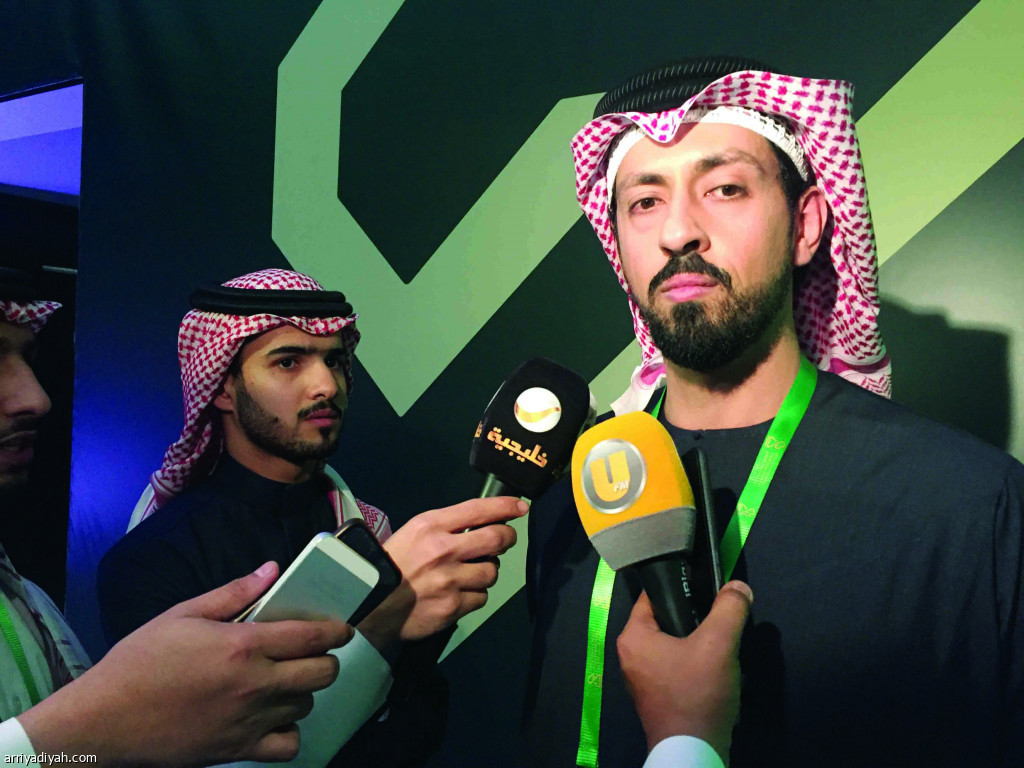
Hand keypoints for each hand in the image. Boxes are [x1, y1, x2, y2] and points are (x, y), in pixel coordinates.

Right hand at [20, 562, 352, 766]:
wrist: (104, 721)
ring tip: (286, 682)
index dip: (337, 631)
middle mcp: (254, 684)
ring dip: (304, 692)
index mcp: (242, 646)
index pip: (311, 636)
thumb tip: (271, 569)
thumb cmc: (140, 662)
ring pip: (306, 705)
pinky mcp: (238, 750)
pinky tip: (275, 719)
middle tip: (315, 654)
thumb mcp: (182, 614)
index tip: (343, 628)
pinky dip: (289, 733)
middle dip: (328, 660)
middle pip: (322, 673)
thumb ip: (233, 593)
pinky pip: (288, 746)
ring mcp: (249, 720)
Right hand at [359, 497, 525, 649]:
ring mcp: (450, 580)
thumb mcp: (413, 533)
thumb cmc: (393, 563)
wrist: (370, 603)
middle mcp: (444, 549)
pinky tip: (459, 594)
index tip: (521, 507)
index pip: (478, 509)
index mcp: (432, 525)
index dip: (505, 507)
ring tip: (471, 573)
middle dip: (508, 538)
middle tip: (505, 540)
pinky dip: (474, 596)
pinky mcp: (453, 606)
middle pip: (497, 538)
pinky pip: (481, 598)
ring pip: (492, 572)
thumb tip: (481, 524)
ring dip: (487, 571)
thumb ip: (445, 527)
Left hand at [617, 581, 752, 764]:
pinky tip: (715, 671)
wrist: (693, 752)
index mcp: (633, 636)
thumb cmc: (697, 693)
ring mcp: (642, 679)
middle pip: (666, 620)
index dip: (680, 587)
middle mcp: (630, 655)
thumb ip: (729, 610)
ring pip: (674, 645)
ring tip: (722, 646)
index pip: (653, 596)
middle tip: (720, 620)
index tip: (706, 587)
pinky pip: (676, 668)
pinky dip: (695, 666)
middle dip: (694, 619)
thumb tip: (738, 586)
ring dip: (698, 645)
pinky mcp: (657, 697)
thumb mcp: (718, 645)